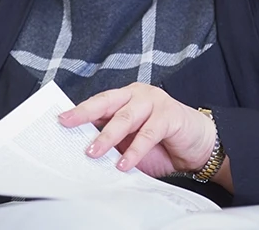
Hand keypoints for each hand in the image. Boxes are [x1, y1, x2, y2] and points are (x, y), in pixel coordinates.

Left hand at [59, 83, 216, 180]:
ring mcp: (155, 102)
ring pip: (125, 117)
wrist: (197, 144)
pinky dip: (135, 150)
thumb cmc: (162, 142)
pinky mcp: (169, 115)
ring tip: (93, 152)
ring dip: (108, 136)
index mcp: (125, 98)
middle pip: (107, 102)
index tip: (61, 119)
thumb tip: (85, 152)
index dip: (80, 110)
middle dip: (85, 114)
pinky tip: (125, 163)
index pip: (99, 102)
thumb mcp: (131, 142)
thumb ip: (113, 142)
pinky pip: (148, 133)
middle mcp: (138, 95)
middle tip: (68, 124)